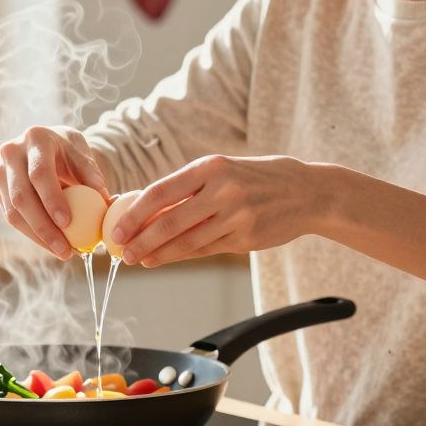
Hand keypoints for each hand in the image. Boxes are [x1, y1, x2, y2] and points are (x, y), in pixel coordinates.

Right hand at [0, 125, 109, 258]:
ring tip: (63, 252)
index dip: (51, 199)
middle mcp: (11, 153)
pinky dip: (32, 235)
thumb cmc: (68, 152)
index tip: (68, 223)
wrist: (45, 145)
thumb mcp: (83, 155)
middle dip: (43, 227)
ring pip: (13, 212)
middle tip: (65, 249)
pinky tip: (52, 246)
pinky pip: (12, 218)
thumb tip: (105, 200)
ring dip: (38, 237)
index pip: (39, 174)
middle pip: (22, 197)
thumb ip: (92, 174)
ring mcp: (0, 173)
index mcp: (35, 138)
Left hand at [110, 155, 324, 266]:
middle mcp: (223, 190)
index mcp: (211, 166)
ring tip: (140, 259)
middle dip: (140, 240)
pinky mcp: (245, 239)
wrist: (308, 192)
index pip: (161, 191)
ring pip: (186, 241)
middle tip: (123, 252)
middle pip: (169, 221)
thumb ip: (189, 187)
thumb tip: (145, 207)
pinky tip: (165, 259)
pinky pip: (205, 250)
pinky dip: (182, 255)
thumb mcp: (224, 170)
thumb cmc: (257, 179)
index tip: (118, 228)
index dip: (134, 214)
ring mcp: (236, 216)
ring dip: (158, 253)